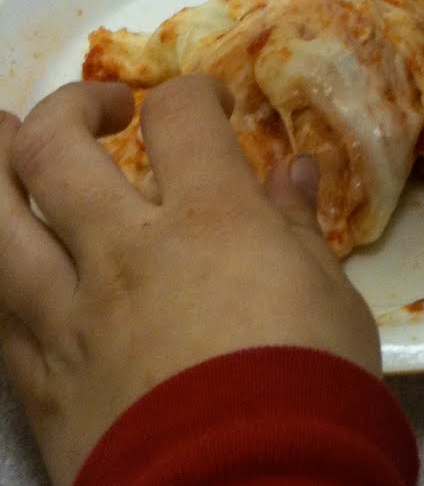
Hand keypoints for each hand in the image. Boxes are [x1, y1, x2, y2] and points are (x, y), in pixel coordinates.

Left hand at [0, 77, 380, 485]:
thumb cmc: (311, 390)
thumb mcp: (329, 297)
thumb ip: (296, 230)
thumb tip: (294, 173)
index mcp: (208, 218)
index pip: (177, 114)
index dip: (188, 94)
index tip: (203, 106)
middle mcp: (123, 251)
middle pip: (53, 145)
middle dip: (70, 108)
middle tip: (101, 114)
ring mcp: (67, 315)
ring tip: (4, 144)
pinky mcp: (37, 380)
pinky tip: (9, 254)